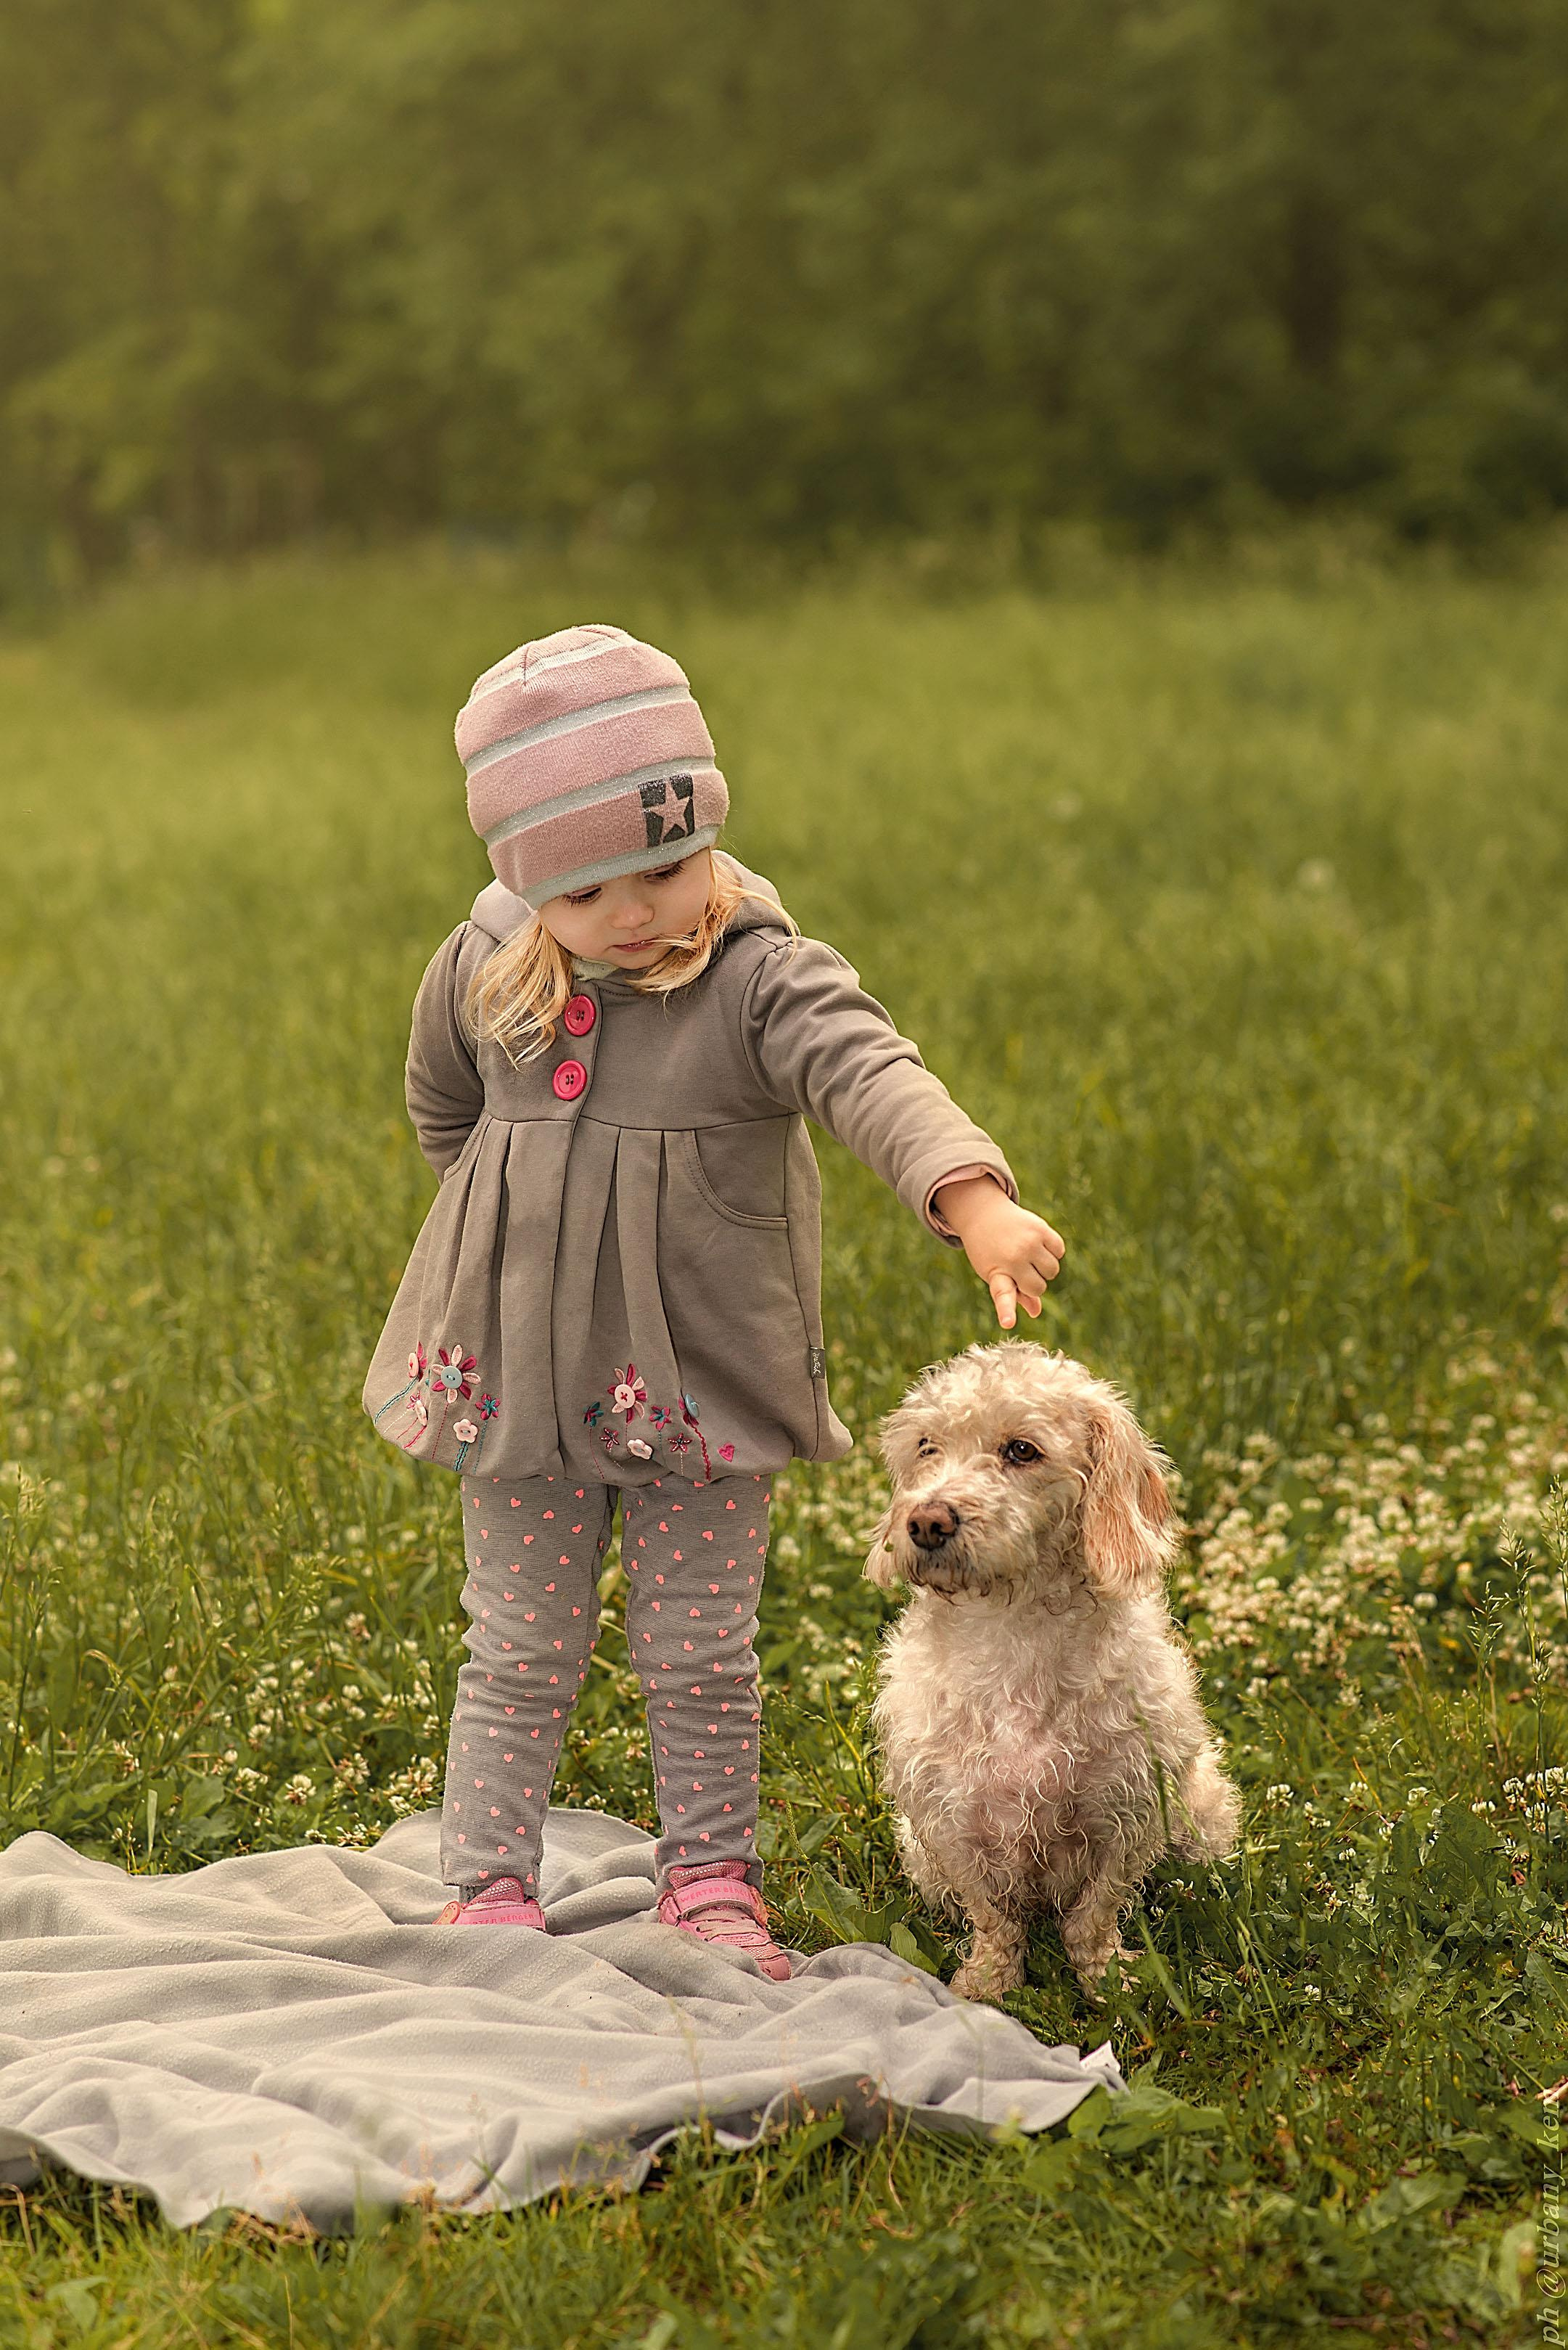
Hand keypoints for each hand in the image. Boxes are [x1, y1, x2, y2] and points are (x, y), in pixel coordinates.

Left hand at [931, 1176, 1064, 1329]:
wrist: (984, 1214)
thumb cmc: (989, 1251)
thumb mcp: (995, 1274)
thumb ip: (1016, 1294)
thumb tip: (1036, 1312)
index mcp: (997, 1274)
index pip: (1003, 1296)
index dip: (1006, 1311)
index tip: (1008, 1323)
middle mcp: (1013, 1258)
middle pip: (1040, 1287)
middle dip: (1033, 1282)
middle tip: (1019, 1269)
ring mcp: (1028, 1242)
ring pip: (1053, 1270)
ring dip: (1044, 1268)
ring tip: (1028, 1256)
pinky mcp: (1040, 1228)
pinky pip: (1059, 1251)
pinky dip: (1053, 1251)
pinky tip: (1037, 1244)